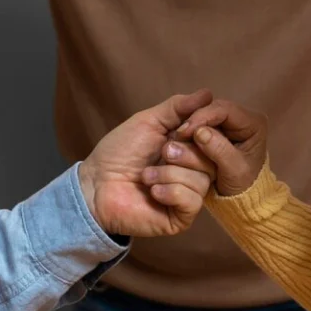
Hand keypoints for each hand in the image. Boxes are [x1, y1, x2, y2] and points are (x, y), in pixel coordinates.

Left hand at [78, 90, 216, 237]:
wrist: (95, 184)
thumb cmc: (119, 152)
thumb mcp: (148, 122)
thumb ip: (178, 107)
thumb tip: (208, 93)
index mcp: (189, 148)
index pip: (215, 138)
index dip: (204, 130)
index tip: (182, 129)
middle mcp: (193, 172)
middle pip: (213, 159)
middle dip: (185, 153)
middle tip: (161, 153)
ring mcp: (188, 196)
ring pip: (202, 180)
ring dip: (170, 173)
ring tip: (146, 176)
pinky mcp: (181, 217)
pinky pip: (192, 201)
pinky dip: (171, 191)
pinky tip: (152, 191)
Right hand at [165, 98, 270, 196]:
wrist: (243, 197)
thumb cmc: (243, 185)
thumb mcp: (234, 171)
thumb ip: (219, 150)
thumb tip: (199, 132)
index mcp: (254, 123)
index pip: (225, 110)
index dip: (202, 117)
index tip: (184, 132)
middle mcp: (243, 118)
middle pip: (214, 109)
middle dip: (195, 120)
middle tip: (178, 135)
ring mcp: (231, 123)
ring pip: (206, 115)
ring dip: (191, 125)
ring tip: (178, 139)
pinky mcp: (220, 129)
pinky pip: (202, 124)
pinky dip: (191, 131)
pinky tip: (181, 140)